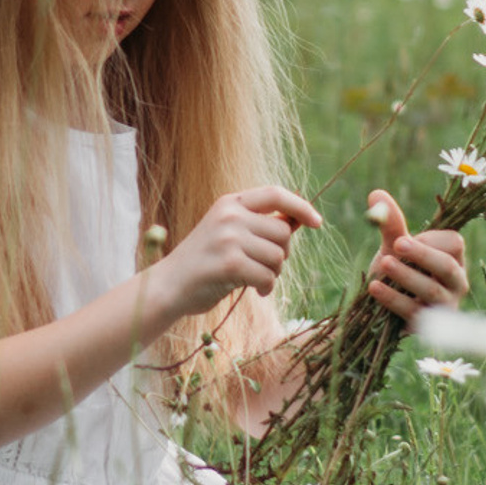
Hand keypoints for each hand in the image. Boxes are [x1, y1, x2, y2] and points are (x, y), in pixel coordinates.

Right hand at [161, 185, 321, 320]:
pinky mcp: (229, 263)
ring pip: (278, 256)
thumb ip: (259, 225)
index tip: (317, 222)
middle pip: (282, 232)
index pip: (275, 194)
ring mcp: (229, 238)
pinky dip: (266, 288)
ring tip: (256, 279)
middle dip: (282, 254)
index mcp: (230, 202)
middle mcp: (230, 215)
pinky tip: (255, 290)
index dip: (300, 206)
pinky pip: (268, 277)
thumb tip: (298, 221)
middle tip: (267, 266)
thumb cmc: (205, 263)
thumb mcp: (228, 232)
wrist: (169, 286)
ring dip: (273, 273)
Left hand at [365, 188, 467, 323]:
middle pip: (447, 267)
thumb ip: (390, 223)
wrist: (381, 305)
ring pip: (431, 291)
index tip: (402, 240)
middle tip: (396, 245)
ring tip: (382, 263)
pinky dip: (393, 299)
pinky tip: (373, 287)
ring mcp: (444, 306)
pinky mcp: (427, 325)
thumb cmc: (396, 269)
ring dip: (406, 276)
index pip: (454, 244)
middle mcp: (456, 282)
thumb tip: (376, 194)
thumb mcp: (394, 246)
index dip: (429, 240)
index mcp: (454, 258)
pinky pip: (413, 312)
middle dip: (422, 255)